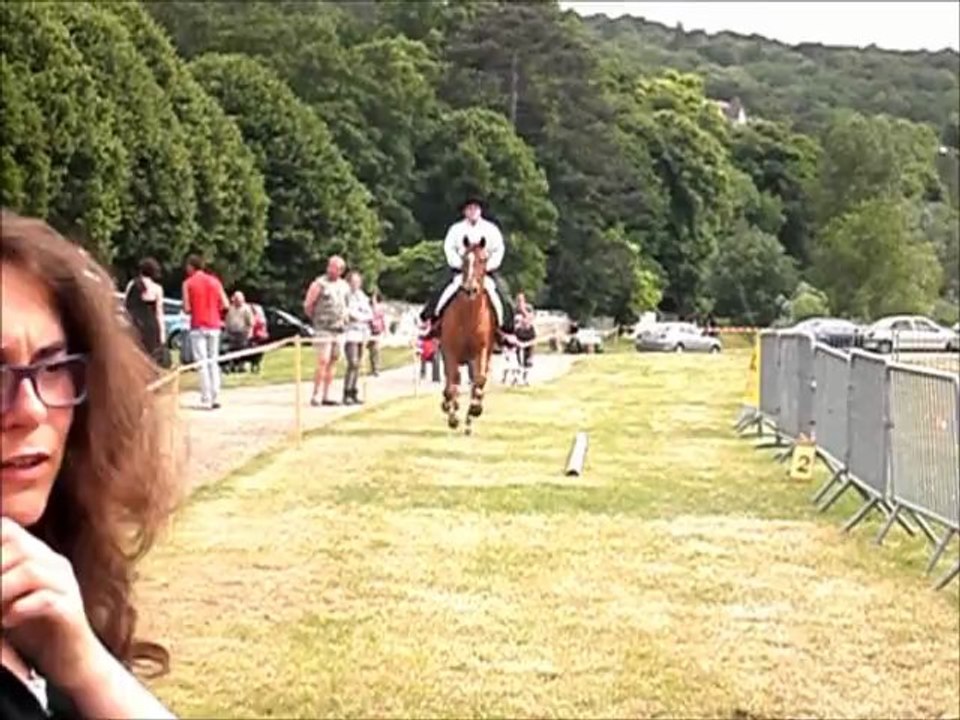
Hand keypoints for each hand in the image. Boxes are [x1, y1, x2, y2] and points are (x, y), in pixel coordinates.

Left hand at [1, 517, 103, 691]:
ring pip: (31, 572)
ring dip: (1, 590)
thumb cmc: (32, 629)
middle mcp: (56, 565)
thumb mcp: (7, 599)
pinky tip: (8, 621)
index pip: (10, 530)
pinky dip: (21, 609)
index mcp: (39, 557)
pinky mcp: (71, 611)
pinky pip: (46, 600)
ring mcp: (67, 586)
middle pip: (19, 548)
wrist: (71, 659)